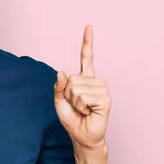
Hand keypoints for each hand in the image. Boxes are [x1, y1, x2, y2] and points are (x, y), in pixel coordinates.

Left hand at [54, 25, 110, 149]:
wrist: (82, 136)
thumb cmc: (72, 119)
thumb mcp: (59, 101)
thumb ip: (58, 86)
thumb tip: (61, 72)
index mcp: (85, 79)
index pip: (86, 58)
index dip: (87, 42)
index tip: (88, 27)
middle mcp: (95, 81)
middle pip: (71, 79)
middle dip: (68, 95)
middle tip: (77, 106)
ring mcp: (102, 89)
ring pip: (76, 88)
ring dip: (75, 102)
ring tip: (83, 109)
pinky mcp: (105, 99)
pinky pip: (83, 97)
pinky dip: (81, 107)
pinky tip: (89, 112)